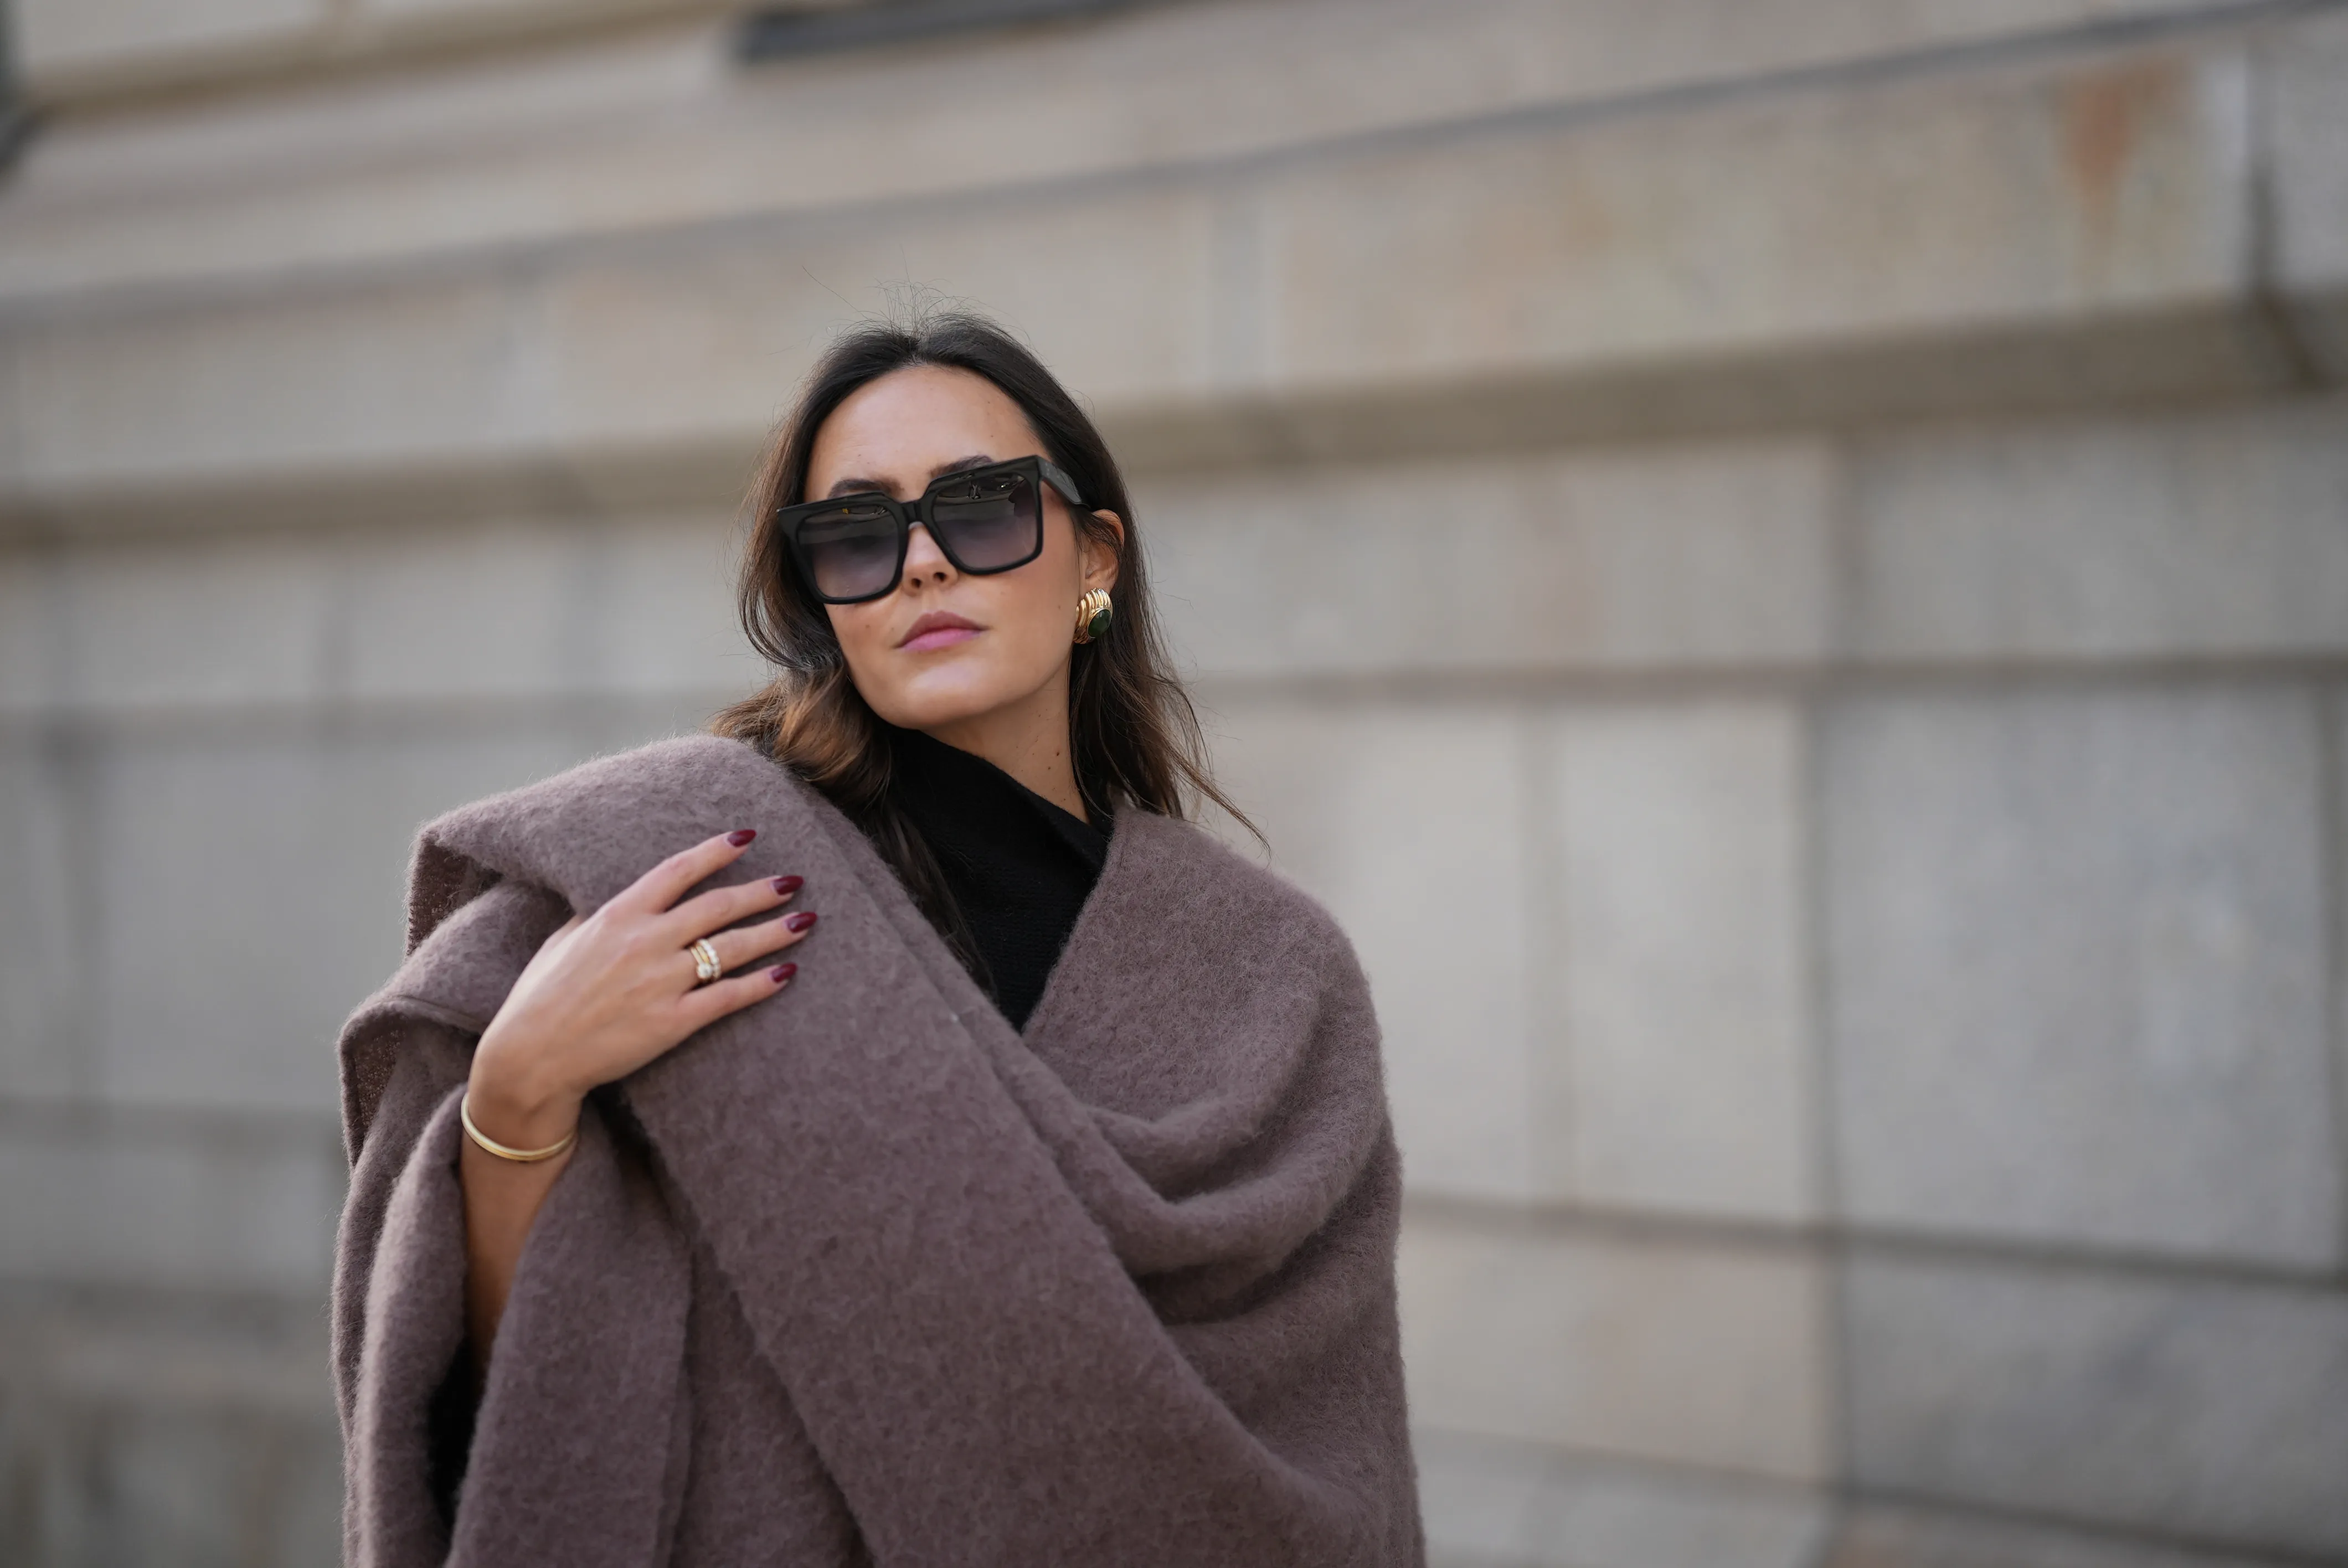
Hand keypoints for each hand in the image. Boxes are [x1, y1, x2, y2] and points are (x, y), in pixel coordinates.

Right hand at [465, 828, 813, 1146]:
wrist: (530, 1057)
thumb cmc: (540, 997)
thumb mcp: (564, 940)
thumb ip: (598, 915)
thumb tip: (621, 895)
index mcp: (618, 914)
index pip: (678, 870)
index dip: (717, 851)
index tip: (749, 837)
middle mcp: (645, 941)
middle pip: (718, 906)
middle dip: (761, 891)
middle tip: (794, 881)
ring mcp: (661, 981)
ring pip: (732, 947)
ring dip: (774, 932)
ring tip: (805, 921)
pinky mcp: (672, 1022)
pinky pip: (728, 997)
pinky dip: (761, 984)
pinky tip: (786, 974)